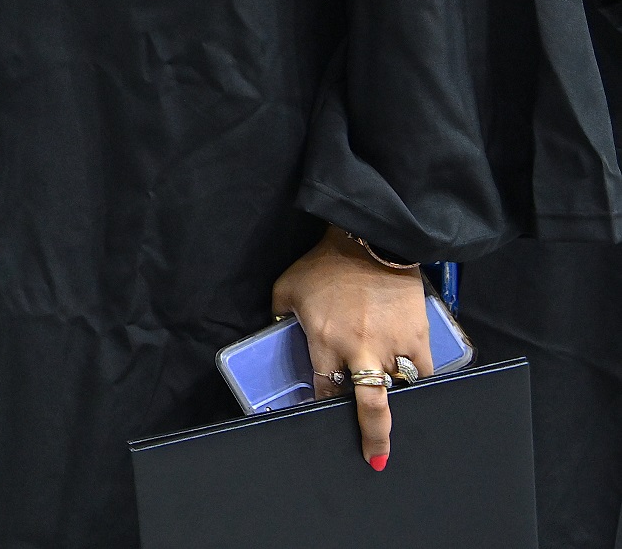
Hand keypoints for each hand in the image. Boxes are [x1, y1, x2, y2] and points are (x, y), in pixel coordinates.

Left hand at [271, 227, 432, 470]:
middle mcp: (358, 350)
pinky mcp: (418, 337)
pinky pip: (422, 372)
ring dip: (396, 402)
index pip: (324, 390)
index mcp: (324, 342)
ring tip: (395, 416)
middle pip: (370, 406)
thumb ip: (280, 315)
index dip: (324, 406)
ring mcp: (391, 346)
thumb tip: (276, 332)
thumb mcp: (287, 288)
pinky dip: (418, 380)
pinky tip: (413, 385)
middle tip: (375, 457)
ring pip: (400, 391)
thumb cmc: (324, 265)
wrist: (368, 241)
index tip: (325, 416)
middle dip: (373, 436)